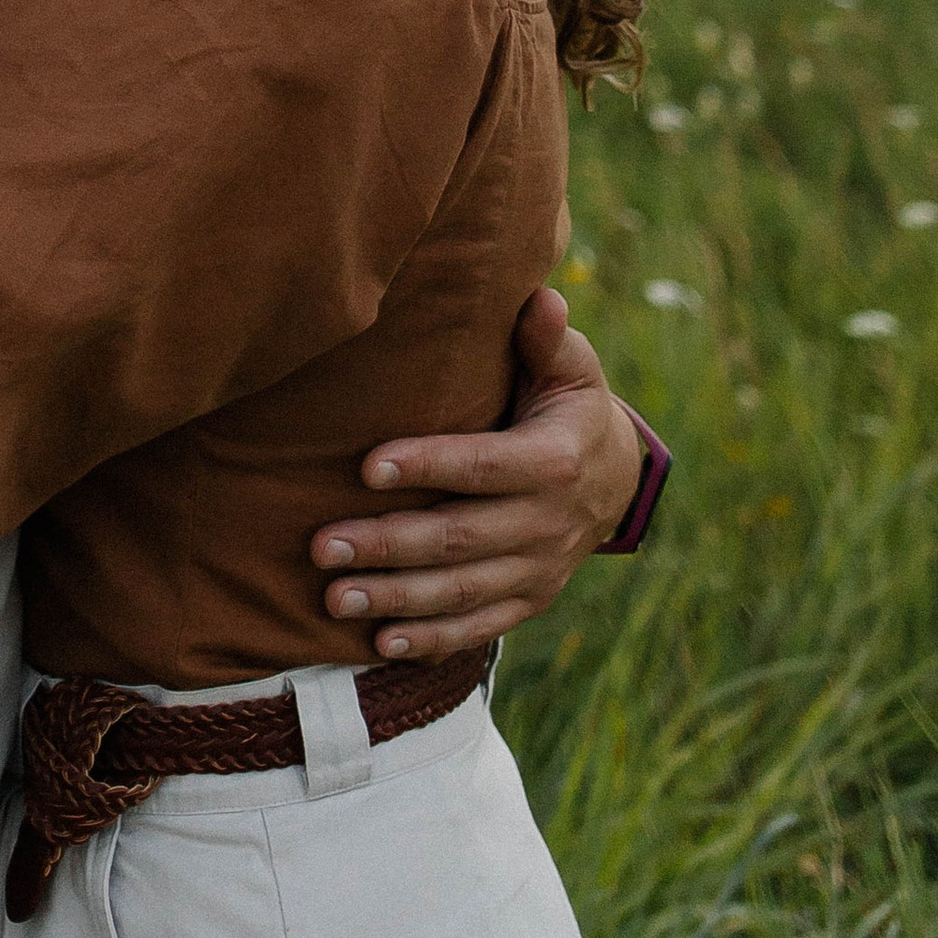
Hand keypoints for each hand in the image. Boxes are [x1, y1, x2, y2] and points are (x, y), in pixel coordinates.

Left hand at [307, 289, 644, 657]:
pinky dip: (432, 639)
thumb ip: (546, 338)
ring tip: (333, 597)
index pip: (482, 466)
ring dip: (396, 599)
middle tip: (322, 545)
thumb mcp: (570, 368)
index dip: (428, 467)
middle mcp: (546, 524)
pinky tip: (381, 642)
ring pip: (460, 592)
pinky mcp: (528, 600)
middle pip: (459, 539)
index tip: (368, 467)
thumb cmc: (568, 406)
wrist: (615, 479)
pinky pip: (479, 627)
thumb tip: (539, 295)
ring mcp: (537, 570)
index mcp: (554, 461)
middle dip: (388, 544)